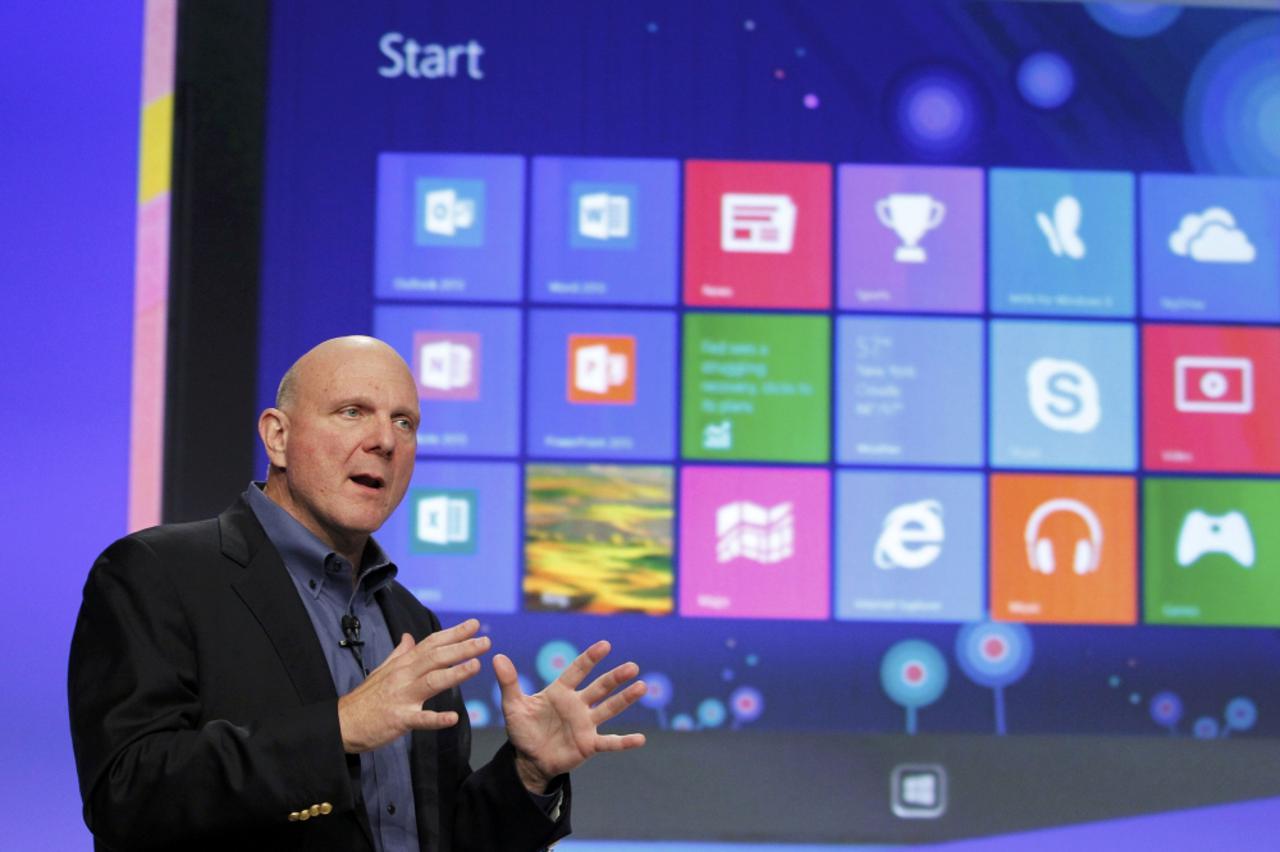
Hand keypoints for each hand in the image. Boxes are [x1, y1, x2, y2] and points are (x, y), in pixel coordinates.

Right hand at [337, 618, 488, 752]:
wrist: (343, 723)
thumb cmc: (366, 697)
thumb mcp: (382, 670)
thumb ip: (400, 654)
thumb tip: (409, 637)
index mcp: (403, 664)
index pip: (431, 643)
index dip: (453, 633)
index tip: (474, 624)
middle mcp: (404, 676)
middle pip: (436, 658)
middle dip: (462, 648)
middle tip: (485, 641)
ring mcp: (402, 697)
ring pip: (432, 681)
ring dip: (455, 673)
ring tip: (476, 666)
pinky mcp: (399, 719)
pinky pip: (420, 719)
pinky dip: (437, 719)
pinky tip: (454, 718)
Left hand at [494, 640, 646, 793]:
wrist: (528, 759)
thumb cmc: (523, 729)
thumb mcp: (513, 706)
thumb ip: (509, 682)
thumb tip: (497, 657)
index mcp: (561, 692)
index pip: (578, 671)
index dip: (590, 658)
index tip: (605, 645)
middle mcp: (578, 705)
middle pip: (600, 687)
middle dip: (615, 677)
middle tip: (632, 666)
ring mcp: (585, 724)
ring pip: (609, 708)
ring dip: (625, 699)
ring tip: (641, 687)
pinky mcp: (588, 744)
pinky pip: (609, 742)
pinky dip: (625, 741)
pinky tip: (640, 739)